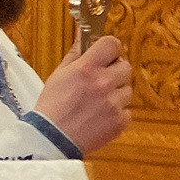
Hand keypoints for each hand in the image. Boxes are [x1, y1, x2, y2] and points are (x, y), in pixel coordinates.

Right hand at [35, 32, 132, 154]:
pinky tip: (100, 116)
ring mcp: (113, 103)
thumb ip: (75, 55)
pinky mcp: (120, 121)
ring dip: (116, 94)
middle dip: (115, 71)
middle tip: (102, 80)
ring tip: (97, 103)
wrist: (52, 139)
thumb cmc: (52, 108)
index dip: (110, 48)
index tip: (107, 53)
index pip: (112, 44)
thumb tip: (83, 39)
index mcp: (87, 68)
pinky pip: (127, 111)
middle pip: (125, 66)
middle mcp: (103, 83)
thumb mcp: (58, 75)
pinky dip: (117, 114)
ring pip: (127, 90)